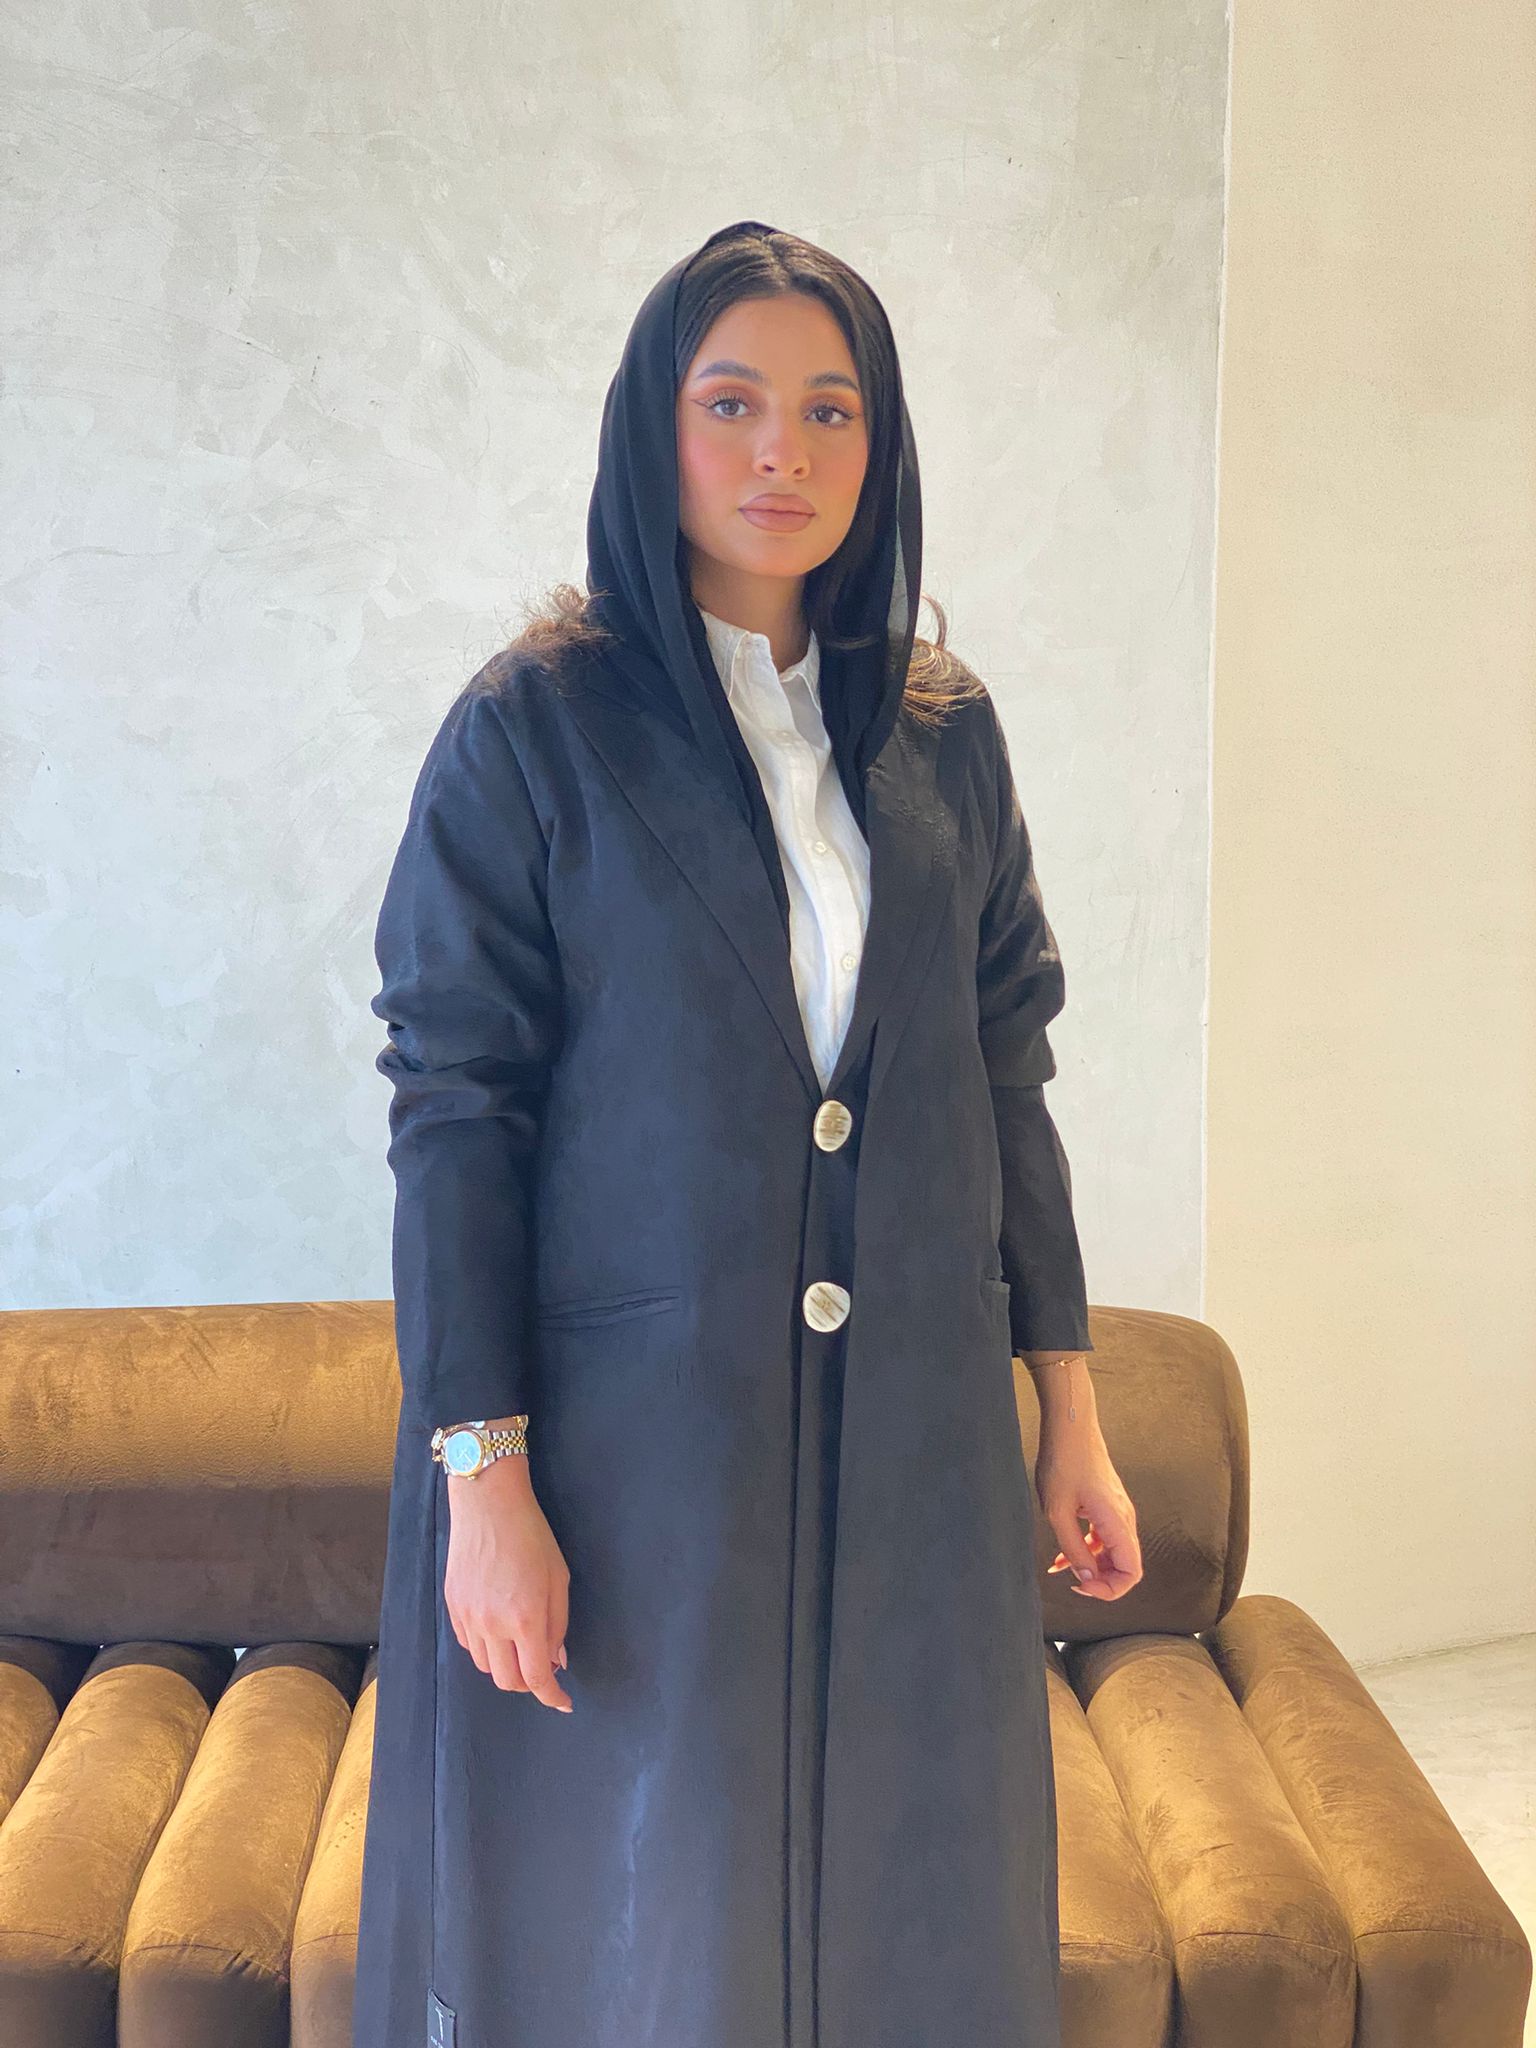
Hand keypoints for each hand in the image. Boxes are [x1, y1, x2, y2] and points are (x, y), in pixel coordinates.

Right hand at [443, 1457, 573, 1710]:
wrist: (488, 1504)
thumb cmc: (532, 1536)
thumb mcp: (558, 1578)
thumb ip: (558, 1624)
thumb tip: (556, 1660)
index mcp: (525, 1618)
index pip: (537, 1677)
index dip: (552, 1696)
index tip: (563, 1702)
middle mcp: (493, 1625)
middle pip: (507, 1681)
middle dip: (528, 1683)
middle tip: (543, 1666)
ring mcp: (468, 1617)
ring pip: (485, 1667)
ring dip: (506, 1666)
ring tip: (520, 1645)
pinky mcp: (452, 1606)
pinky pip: (469, 1645)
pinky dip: (486, 1648)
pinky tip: (498, 1629)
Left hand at [1033, 1397, 1142, 1600]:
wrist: (1070, 1426)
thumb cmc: (1063, 1462)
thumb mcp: (1058, 1513)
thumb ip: (1074, 1550)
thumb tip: (1087, 1579)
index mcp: (1117, 1521)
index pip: (1131, 1573)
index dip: (1109, 1589)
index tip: (1080, 1585)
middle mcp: (1124, 1518)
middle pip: (1125, 1566)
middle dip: (1100, 1580)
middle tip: (1071, 1581)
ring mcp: (1118, 1510)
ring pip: (1114, 1552)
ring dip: (1092, 1565)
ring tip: (1061, 1568)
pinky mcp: (1108, 1504)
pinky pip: (1105, 1537)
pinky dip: (1088, 1549)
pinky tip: (1063, 1554)